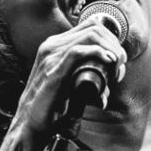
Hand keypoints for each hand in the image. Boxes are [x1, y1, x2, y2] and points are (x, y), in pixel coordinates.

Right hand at [14, 18, 126, 134]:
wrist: (30, 123)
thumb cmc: (49, 107)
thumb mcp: (68, 86)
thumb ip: (84, 83)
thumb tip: (106, 92)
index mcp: (55, 46)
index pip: (90, 27)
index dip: (110, 39)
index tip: (118, 60)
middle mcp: (52, 46)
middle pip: (94, 28)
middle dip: (114, 44)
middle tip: (120, 66)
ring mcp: (51, 57)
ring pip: (90, 35)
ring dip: (110, 48)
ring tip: (117, 67)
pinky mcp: (53, 71)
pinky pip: (78, 52)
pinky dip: (99, 53)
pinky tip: (109, 61)